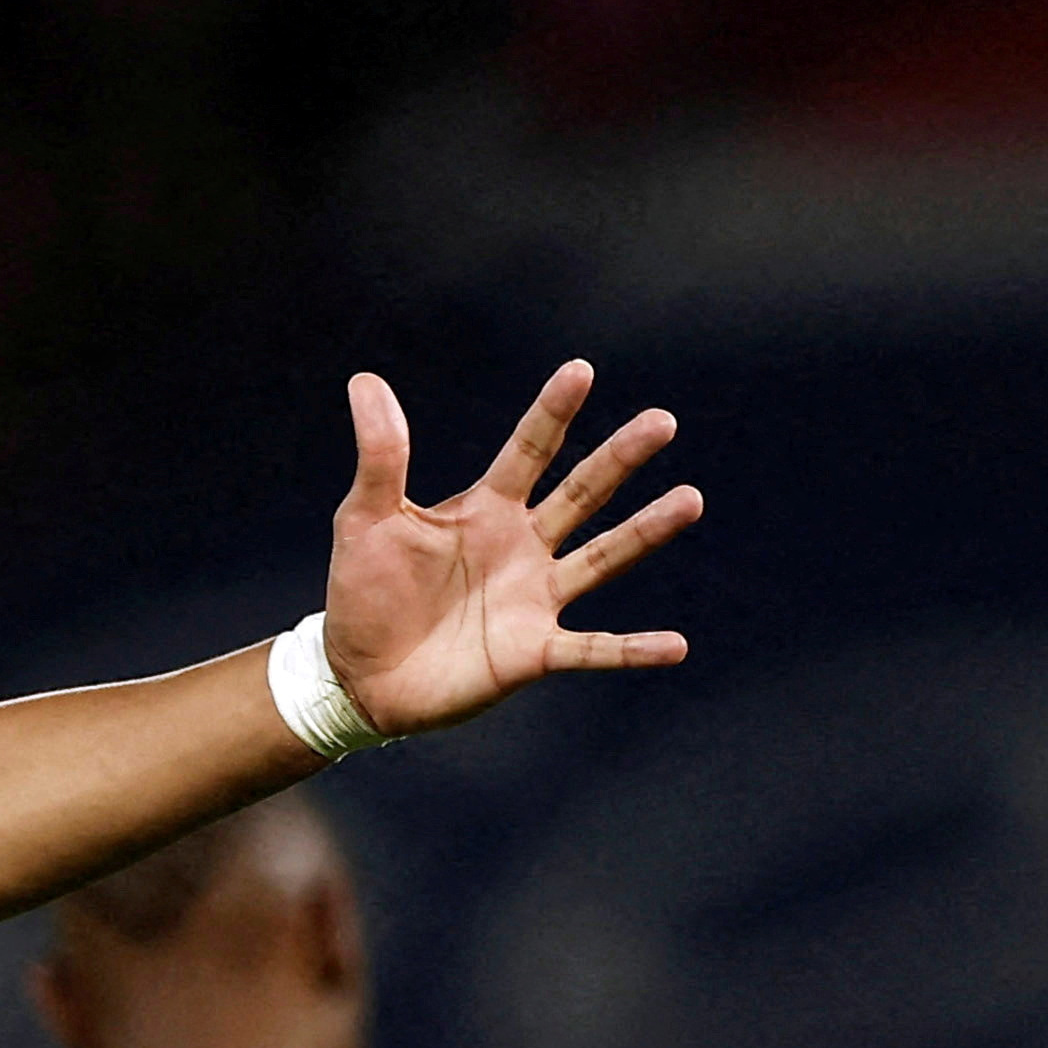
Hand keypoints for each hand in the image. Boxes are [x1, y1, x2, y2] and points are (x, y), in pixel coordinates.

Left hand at [322, 361, 701, 738]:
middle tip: (661, 421)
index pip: (528, 451)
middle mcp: (522, 547)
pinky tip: (675, 647)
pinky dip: (632, 650)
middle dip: (619, 458)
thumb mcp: (364, 520)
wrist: (357, 676)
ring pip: (602, 558)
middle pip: (581, 494)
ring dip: (645, 532)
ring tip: (690, 500)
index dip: (551, 413)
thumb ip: (380, 456)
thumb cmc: (363, 594)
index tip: (580, 371)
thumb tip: (364, 382)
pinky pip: (593, 650)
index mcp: (486, 510)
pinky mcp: (534, 652)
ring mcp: (534, 598)